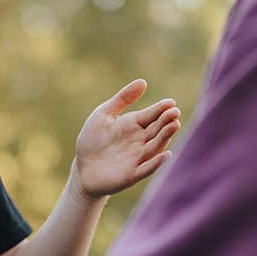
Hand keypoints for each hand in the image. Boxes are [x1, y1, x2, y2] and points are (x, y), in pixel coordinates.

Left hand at [71, 79, 180, 199]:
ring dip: (165, 137)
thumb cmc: (92, 140)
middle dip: (166, 121)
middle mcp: (140, 140)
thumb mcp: (104, 114)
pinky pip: (147, 168)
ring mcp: (138, 157)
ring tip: (174, 125)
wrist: (82, 167)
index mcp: (134, 124)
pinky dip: (156, 163)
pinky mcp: (132, 174)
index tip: (171, 103)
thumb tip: (143, 81)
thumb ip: (122, 99)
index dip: (161, 109)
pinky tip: (166, 155)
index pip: (152, 115)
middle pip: (157, 130)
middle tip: (174, 112)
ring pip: (155, 147)